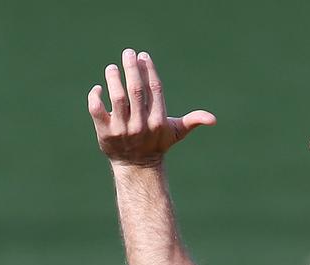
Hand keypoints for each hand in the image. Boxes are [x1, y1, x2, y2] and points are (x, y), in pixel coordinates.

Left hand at [87, 48, 215, 167]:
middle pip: (136, 91)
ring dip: (114, 79)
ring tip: (112, 68)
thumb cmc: (157, 143)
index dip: (149, 70)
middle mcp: (141, 125)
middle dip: (132, 69)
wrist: (137, 167)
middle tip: (128, 52)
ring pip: (117, 98)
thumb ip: (193, 121)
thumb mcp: (176, 132)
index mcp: (158, 120)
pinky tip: (99, 88)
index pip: (154, 89)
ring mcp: (122, 129)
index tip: (143, 56)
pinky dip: (96, 97)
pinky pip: (97, 111)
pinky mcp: (105, 133)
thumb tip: (213, 120)